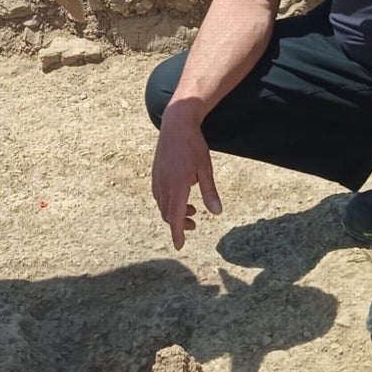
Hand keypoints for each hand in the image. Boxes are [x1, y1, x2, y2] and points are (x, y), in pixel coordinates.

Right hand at [151, 106, 222, 249]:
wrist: (176, 124)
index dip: (178, 234)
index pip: (175, 218)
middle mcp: (164, 185)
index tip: (180, 246)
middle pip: (168, 214)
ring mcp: (157, 179)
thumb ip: (210, 193)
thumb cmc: (193, 146)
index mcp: (177, 186)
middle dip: (179, 224)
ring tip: (192, 209)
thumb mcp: (206, 169)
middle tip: (195, 224)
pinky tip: (179, 197)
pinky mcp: (155, 174)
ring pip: (163, 205)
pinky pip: (159, 195)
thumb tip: (216, 213)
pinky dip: (168, 203)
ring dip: (175, 213)